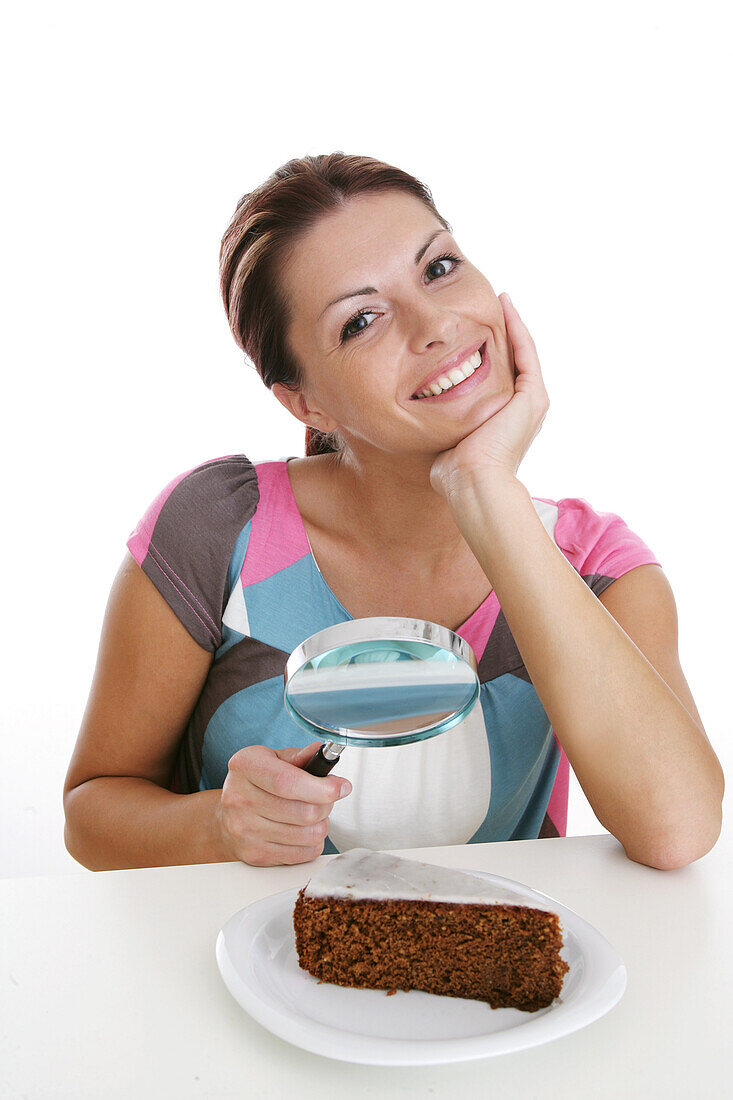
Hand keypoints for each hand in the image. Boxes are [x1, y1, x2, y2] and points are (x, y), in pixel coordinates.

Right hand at [217, 742, 351, 865]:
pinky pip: (303, 854)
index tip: (341, 787)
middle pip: (303, 811)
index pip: (287, 782)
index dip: (321, 787)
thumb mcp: (272, 758)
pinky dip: (312, 843)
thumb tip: (322, 754)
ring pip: (308, 834)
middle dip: (327, 805)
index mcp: (246, 767)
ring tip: (313, 814)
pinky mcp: (255, 854)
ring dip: (321, 824)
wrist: (227, 817)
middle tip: (326, 798)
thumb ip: (298, 756)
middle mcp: (240, 799)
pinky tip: (303, 831)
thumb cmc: (255, 783)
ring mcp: (245, 830)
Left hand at [429, 294, 549, 499]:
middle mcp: (523, 409)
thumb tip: (418, 420)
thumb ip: (441, 423)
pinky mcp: (532, 396)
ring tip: (498, 299)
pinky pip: (525, 351)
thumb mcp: (446, 438)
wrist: (472, 484)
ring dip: (511, 324)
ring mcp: (531, 403)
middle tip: (484, 306)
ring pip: (522, 352)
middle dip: (501, 333)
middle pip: (512, 361)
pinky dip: (516, 327)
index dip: (488, 351)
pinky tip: (504, 305)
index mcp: (505, 419)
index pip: (498, 376)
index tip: (471, 329)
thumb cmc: (453, 473)